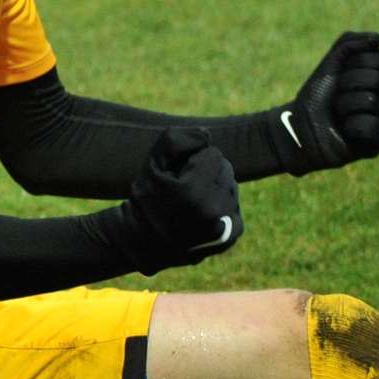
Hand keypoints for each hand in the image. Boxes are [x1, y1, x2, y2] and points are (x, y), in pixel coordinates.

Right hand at [121, 128, 243, 273]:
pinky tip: (202, 214)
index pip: (213, 154)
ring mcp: (223, 227)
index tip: (177, 176)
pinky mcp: (230, 237)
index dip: (193, 161)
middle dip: (206, 172)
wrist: (143, 243)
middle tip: (183, 189)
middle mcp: (212, 211)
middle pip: (225, 169)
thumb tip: (207, 135)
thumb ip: (176, 140)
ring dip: (215, 188)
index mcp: (192, 191)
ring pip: (231, 187)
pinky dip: (222, 206)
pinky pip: (235, 207)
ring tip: (191, 203)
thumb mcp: (152, 163)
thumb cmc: (147, 198)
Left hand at [272, 31, 378, 175]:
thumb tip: (377, 39)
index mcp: (377, 79)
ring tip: (336, 115)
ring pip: (370, 100)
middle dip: (347, 83)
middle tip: (334, 96)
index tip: (341, 71)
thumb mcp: (330, 63)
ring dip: (343, 105)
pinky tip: (344, 132)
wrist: (298, 128)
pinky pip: (371, 126)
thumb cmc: (316, 97)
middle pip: (377, 78)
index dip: (361, 61)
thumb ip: (350, 43)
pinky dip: (351, 126)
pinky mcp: (377, 142)